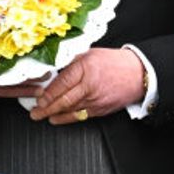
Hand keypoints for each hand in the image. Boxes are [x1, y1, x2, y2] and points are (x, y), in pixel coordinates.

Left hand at [29, 48, 146, 124]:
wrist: (138, 74)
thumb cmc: (115, 63)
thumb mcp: (91, 54)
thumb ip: (72, 62)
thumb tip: (53, 71)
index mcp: (86, 67)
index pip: (62, 82)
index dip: (48, 92)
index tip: (39, 97)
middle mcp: (90, 85)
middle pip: (63, 99)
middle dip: (46, 108)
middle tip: (35, 112)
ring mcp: (96, 99)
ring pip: (70, 110)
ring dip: (53, 114)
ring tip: (41, 116)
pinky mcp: (100, 110)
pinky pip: (80, 116)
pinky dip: (66, 119)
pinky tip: (57, 119)